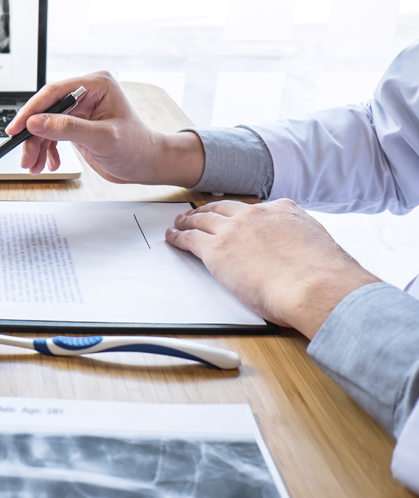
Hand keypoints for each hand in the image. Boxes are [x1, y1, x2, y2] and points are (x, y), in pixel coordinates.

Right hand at [5, 71, 205, 186]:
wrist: (146, 164)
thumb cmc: (136, 148)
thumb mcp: (102, 139)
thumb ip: (68, 129)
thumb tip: (36, 122)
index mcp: (96, 85)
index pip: (54, 92)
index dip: (32, 111)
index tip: (16, 128)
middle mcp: (86, 94)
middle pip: (46, 110)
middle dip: (33, 135)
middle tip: (25, 156)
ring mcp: (80, 109)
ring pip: (46, 124)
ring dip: (37, 146)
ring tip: (34, 166)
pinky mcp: (76, 124)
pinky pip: (52, 133)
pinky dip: (47, 150)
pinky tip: (50, 163)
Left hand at [165, 199, 380, 337]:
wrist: (315, 287)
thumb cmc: (324, 279)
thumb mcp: (317, 247)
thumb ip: (302, 245)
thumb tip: (302, 257)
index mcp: (284, 210)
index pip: (256, 209)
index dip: (241, 215)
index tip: (235, 217)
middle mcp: (256, 214)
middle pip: (224, 209)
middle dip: (209, 211)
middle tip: (198, 213)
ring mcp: (234, 230)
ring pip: (203, 220)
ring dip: (188, 220)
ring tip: (179, 222)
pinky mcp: (216, 250)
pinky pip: (190, 239)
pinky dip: (178, 236)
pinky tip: (173, 237)